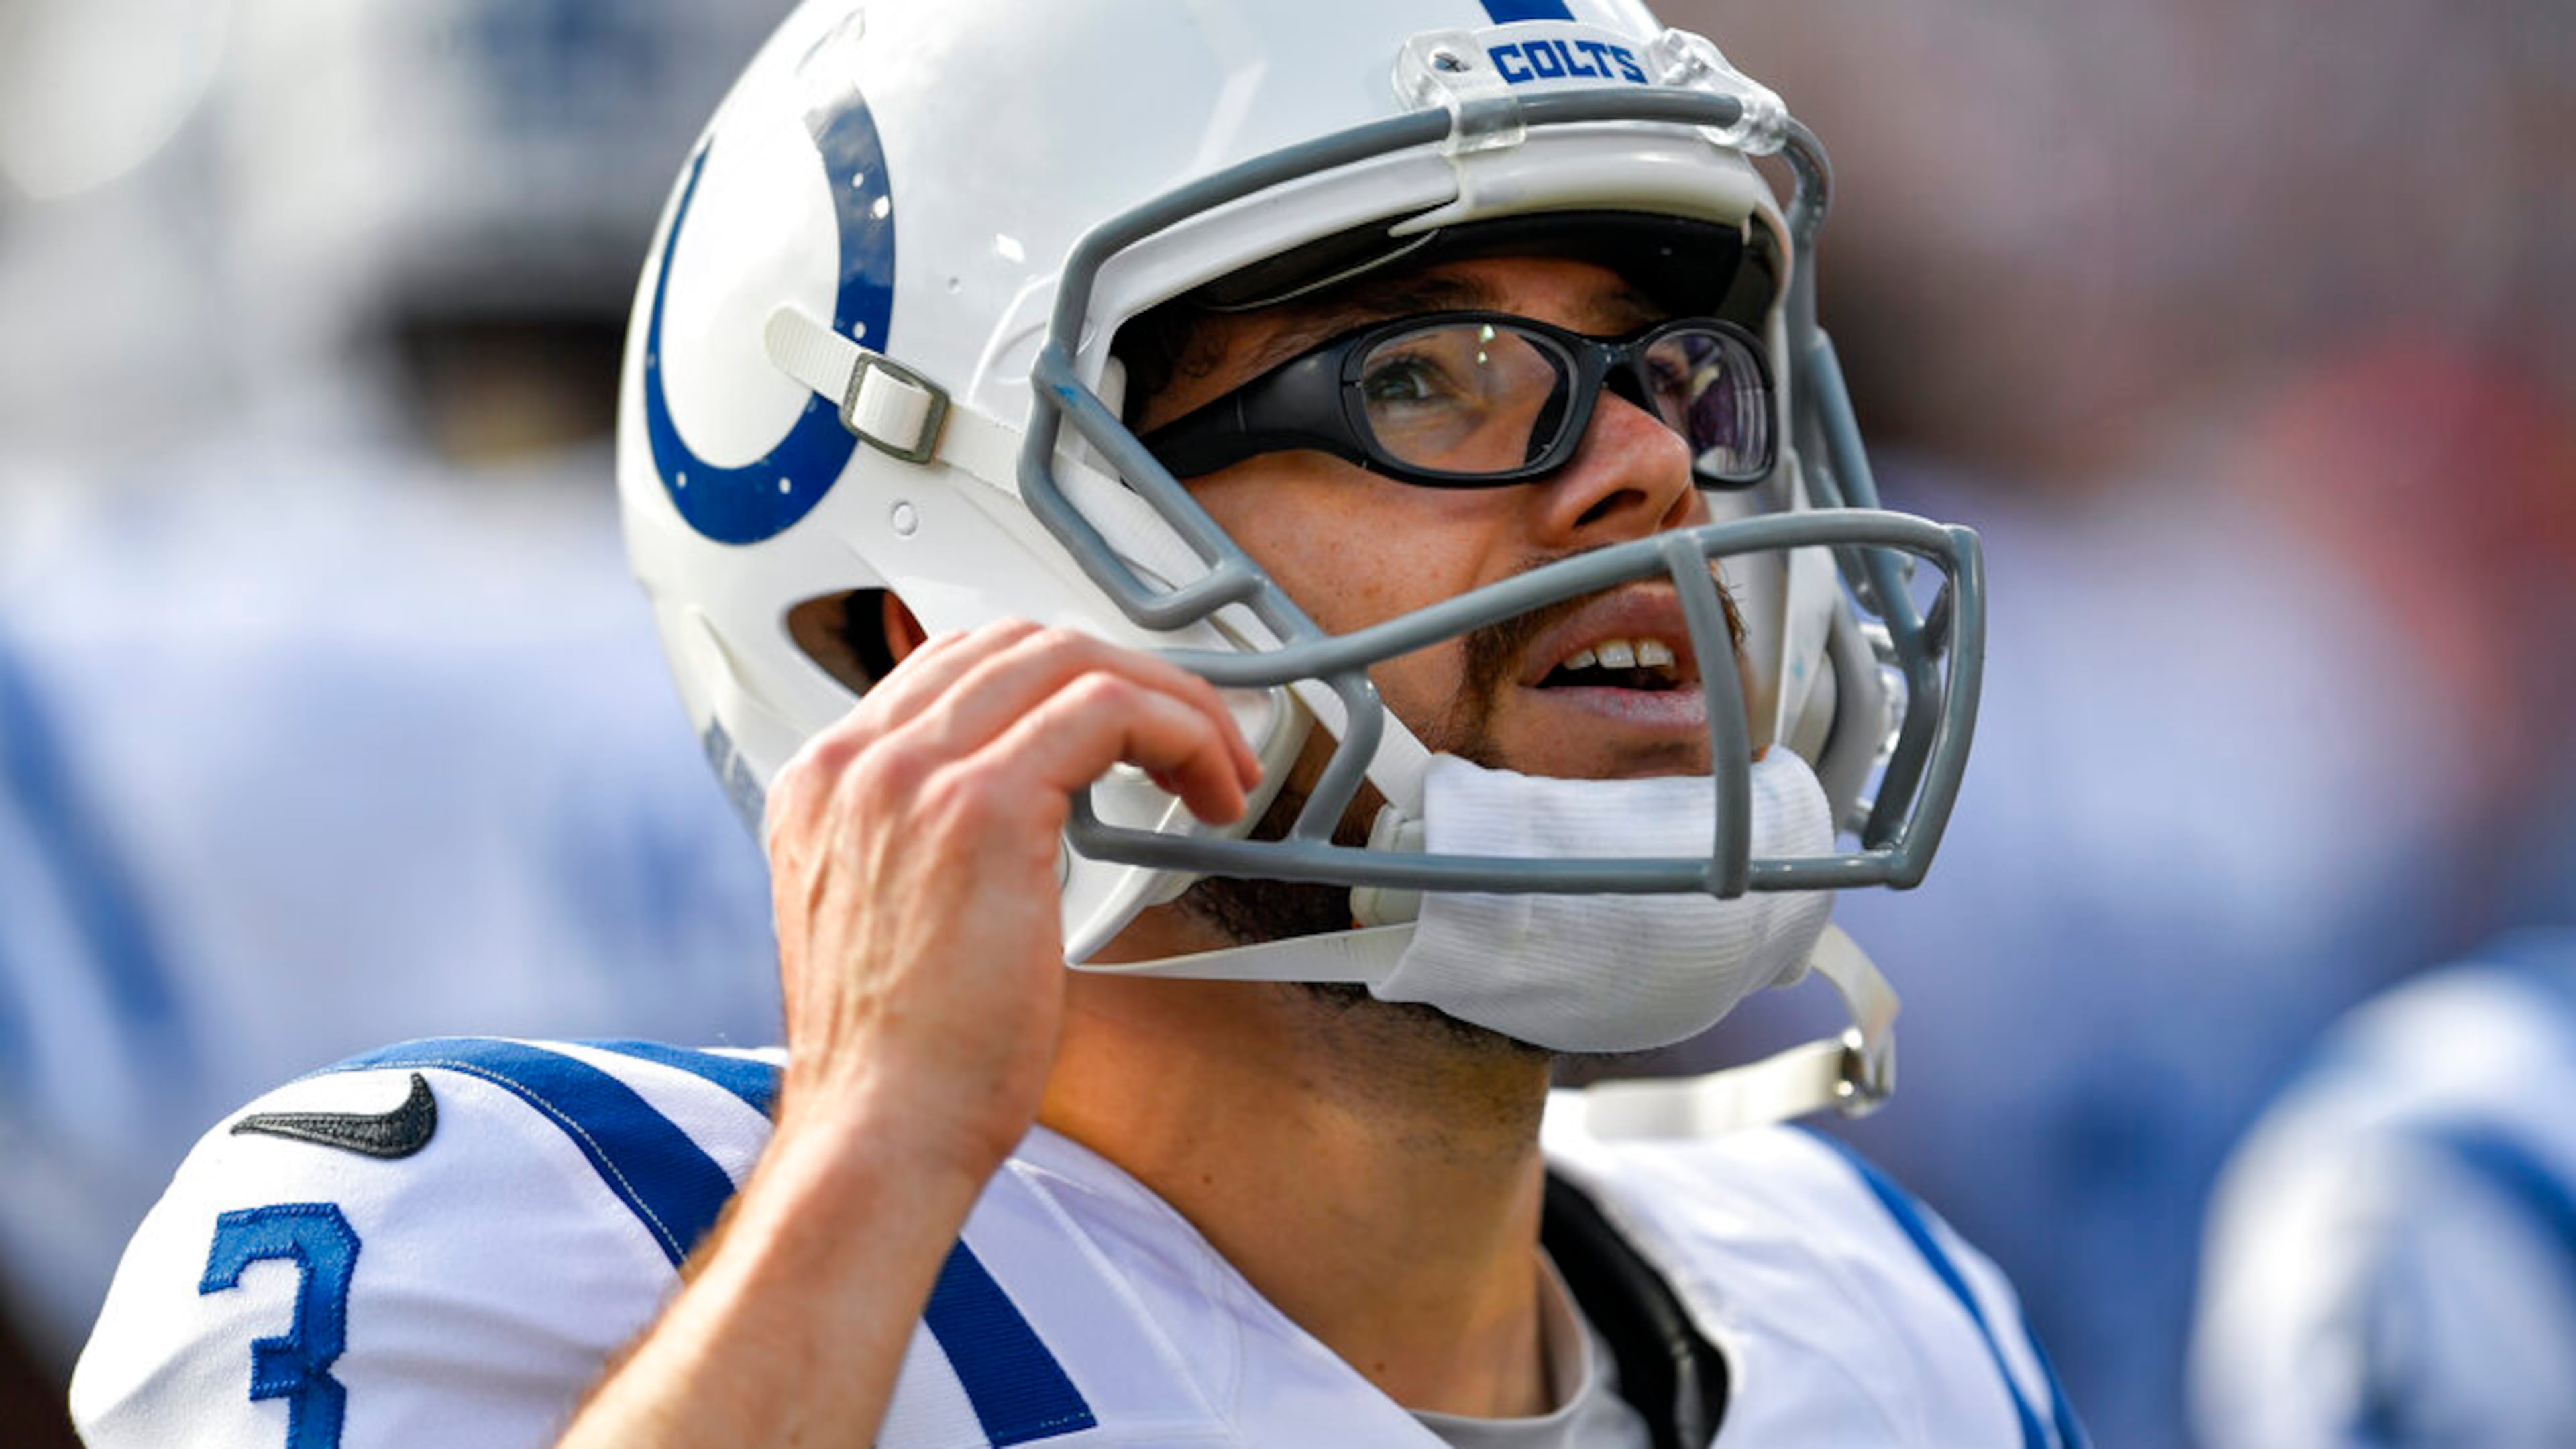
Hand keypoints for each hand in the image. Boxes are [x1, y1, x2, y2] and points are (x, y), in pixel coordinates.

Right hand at [760, 619, 1261, 1173]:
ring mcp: (911, 775)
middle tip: (1196, 739)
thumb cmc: (905, 1060)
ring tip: (1219, 766)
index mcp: (827, 782)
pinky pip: (1108, 711)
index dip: (1063, 680)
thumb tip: (1036, 798)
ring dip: (1169, 700)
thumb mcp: (894, 913)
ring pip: (1069, 660)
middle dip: (1127, 677)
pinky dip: (1180, 729)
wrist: (881, 1134)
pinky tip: (1211, 785)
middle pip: (1018, 644)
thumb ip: (930, 837)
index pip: (959, 665)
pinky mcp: (981, 808)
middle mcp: (855, 762)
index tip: (1129, 726)